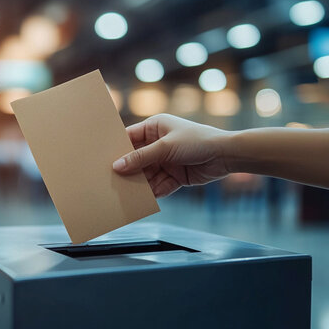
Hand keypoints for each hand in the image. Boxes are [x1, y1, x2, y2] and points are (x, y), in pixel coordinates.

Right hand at [112, 114, 230, 197]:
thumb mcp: (165, 147)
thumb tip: (118, 166)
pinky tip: (141, 200)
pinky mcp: (173, 176)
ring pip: (145, 174)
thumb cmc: (198, 141)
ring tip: (123, 193)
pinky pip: (157, 185)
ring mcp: (165, 161)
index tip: (101, 159)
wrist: (226, 156)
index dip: (116, 148)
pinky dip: (151, 192)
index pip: (129, 137)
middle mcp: (158, 144)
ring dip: (137, 184)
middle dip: (126, 170)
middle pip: (135, 159)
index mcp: (154, 128)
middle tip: (109, 180)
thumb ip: (141, 157)